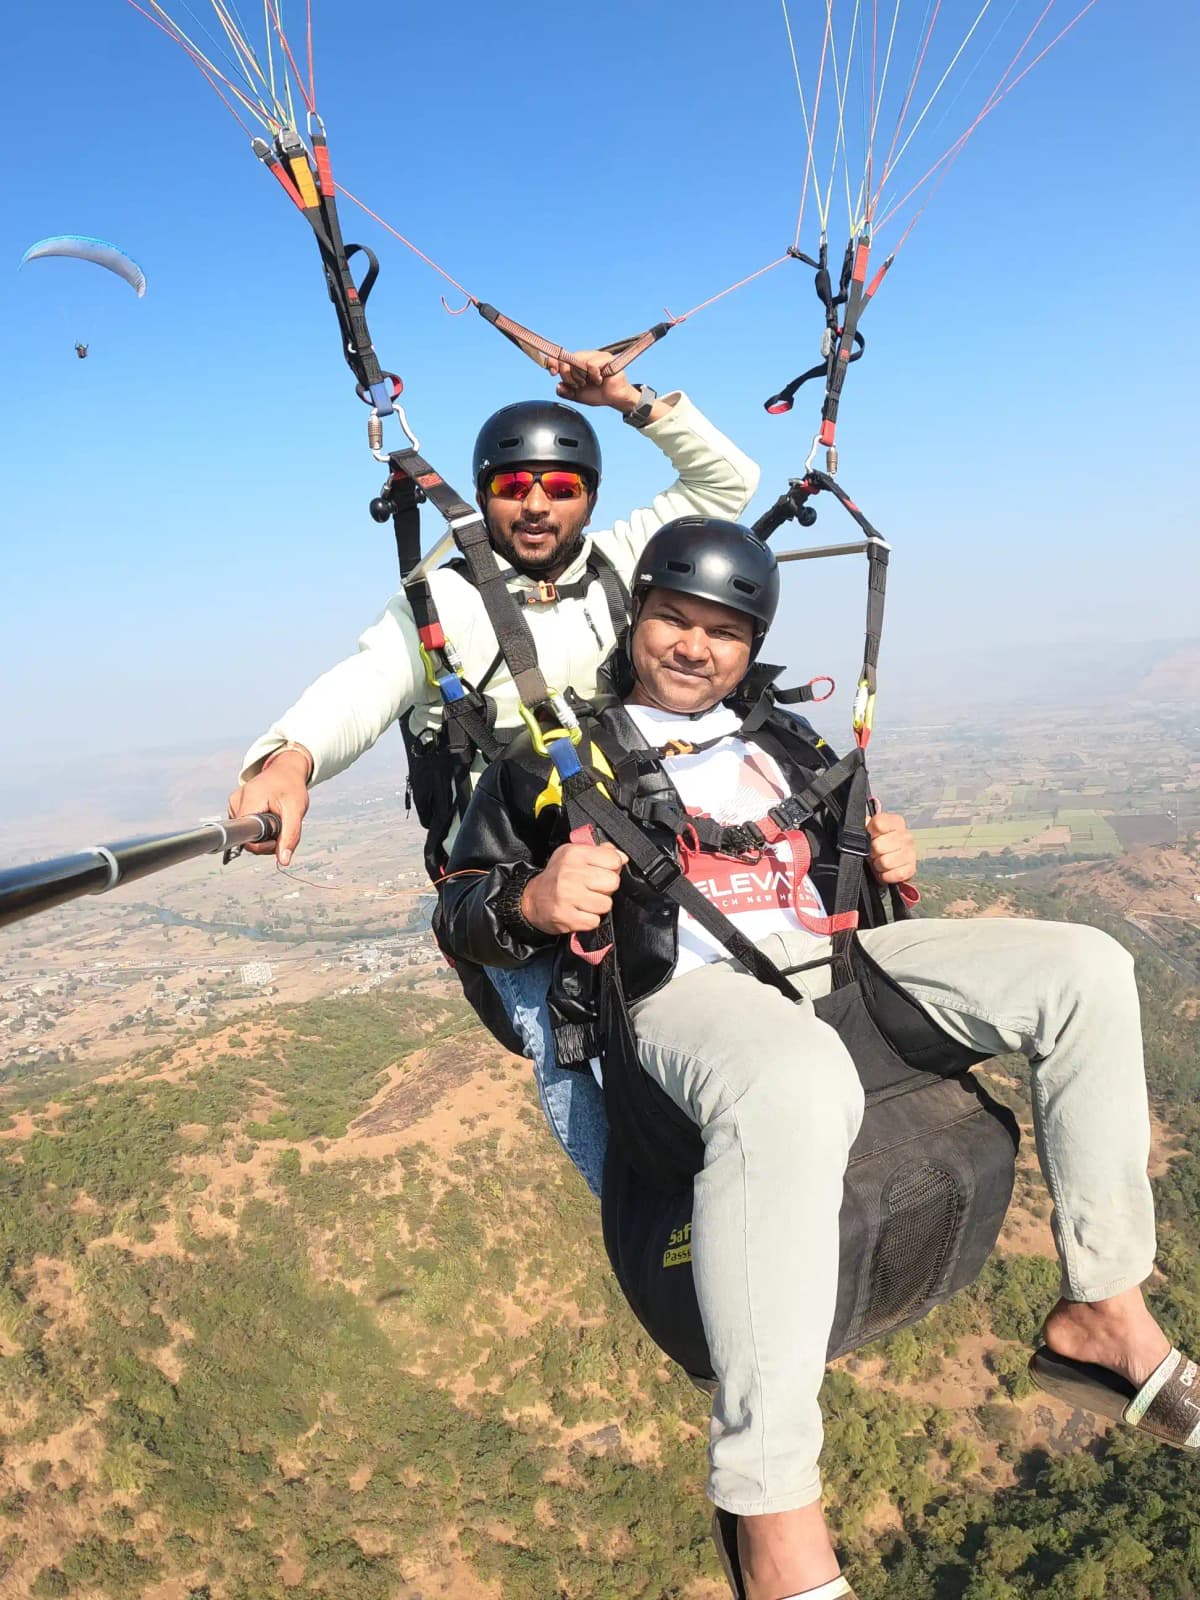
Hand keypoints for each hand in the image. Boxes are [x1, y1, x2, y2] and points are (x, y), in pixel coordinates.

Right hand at [227, 748, 310, 865]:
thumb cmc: (291, 787)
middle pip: (245, 837)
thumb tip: (283, 860)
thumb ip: (290, 836)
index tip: (276, 840)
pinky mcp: (235, 807)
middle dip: (265, 841)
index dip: (261, 845)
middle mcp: (236, 802)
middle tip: (282, 829)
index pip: (245, 836)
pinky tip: (268, 820)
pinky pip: (245, 827)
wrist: (285, 770)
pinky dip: (258, 829)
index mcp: (249, 800)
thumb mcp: (296, 810)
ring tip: (275, 821)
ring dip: (263, 836)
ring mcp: (234, 804)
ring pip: (245, 834)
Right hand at [520, 841, 627, 933]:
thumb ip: (600, 853)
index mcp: (574, 854)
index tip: (602, 871)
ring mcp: (568, 896)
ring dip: (598, 906)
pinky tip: (579, 912)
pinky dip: (589, 919)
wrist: (532, 900)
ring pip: (606, 904)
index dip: (612, 868)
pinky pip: (595, 921)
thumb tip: (623, 858)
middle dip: (606, 888)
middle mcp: (570, 873)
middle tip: (593, 888)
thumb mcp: (574, 855)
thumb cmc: (558, 876)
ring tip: (585, 901)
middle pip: (613, 882)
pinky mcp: (567, 917)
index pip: (613, 860)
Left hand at [547, 348, 639, 412]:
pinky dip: (593, 375)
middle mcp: (585, 357)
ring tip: (589, 383)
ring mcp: (595, 356)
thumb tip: (558, 386)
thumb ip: (567, 391)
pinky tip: (599, 380)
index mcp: (577, 364)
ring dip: (581, 376)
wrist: (615, 399)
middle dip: (568, 375)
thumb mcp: (578, 395)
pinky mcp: (606, 357)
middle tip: (578, 385)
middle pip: (567, 359)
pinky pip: (591, 364)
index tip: (552, 371)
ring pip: (578, 361)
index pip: (562, 358)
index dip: (554, 362)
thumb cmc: (599, 394)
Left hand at [867, 810, 916, 885]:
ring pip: (885, 862)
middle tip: (874, 853)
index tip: (870, 837)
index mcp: (896, 822)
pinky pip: (895, 875)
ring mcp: (911, 852)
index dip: (870, 833)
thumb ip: (865, 824)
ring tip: (880, 861)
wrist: (888, 862)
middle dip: (872, 852)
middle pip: (878, 846)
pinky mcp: (911, 869)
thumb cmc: (877, 845)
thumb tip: (864, 822)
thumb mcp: (869, 831)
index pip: (879, 824)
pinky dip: (887, 876)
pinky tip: (886, 871)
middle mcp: (906, 835)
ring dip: (878, 865)